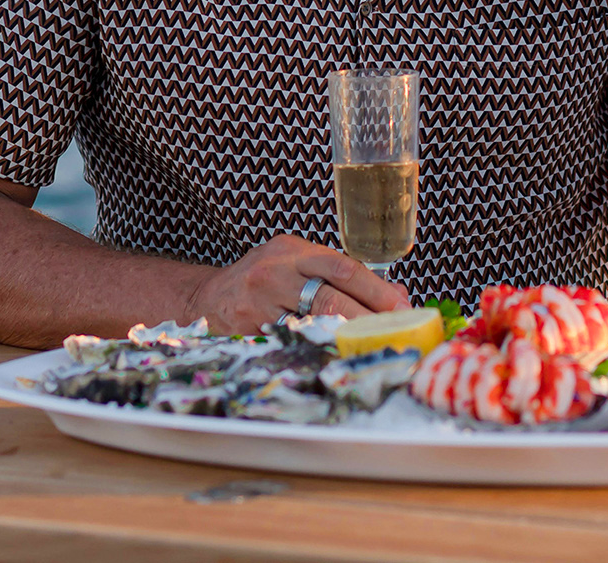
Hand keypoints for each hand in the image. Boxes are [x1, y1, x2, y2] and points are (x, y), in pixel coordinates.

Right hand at [185, 234, 406, 332]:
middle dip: (368, 317)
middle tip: (395, 332)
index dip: (376, 289)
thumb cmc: (261, 281)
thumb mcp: (296, 265)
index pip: (343, 266)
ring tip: (372, 347)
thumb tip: (396, 294)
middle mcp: (276, 271)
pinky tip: (337, 358)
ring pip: (313, 324)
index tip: (402, 306)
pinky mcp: (250, 330)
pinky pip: (292, 344)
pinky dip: (318, 351)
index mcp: (292, 250)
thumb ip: (340, 276)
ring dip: (347, 338)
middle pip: (331, 296)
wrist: (206, 299)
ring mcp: (260, 302)